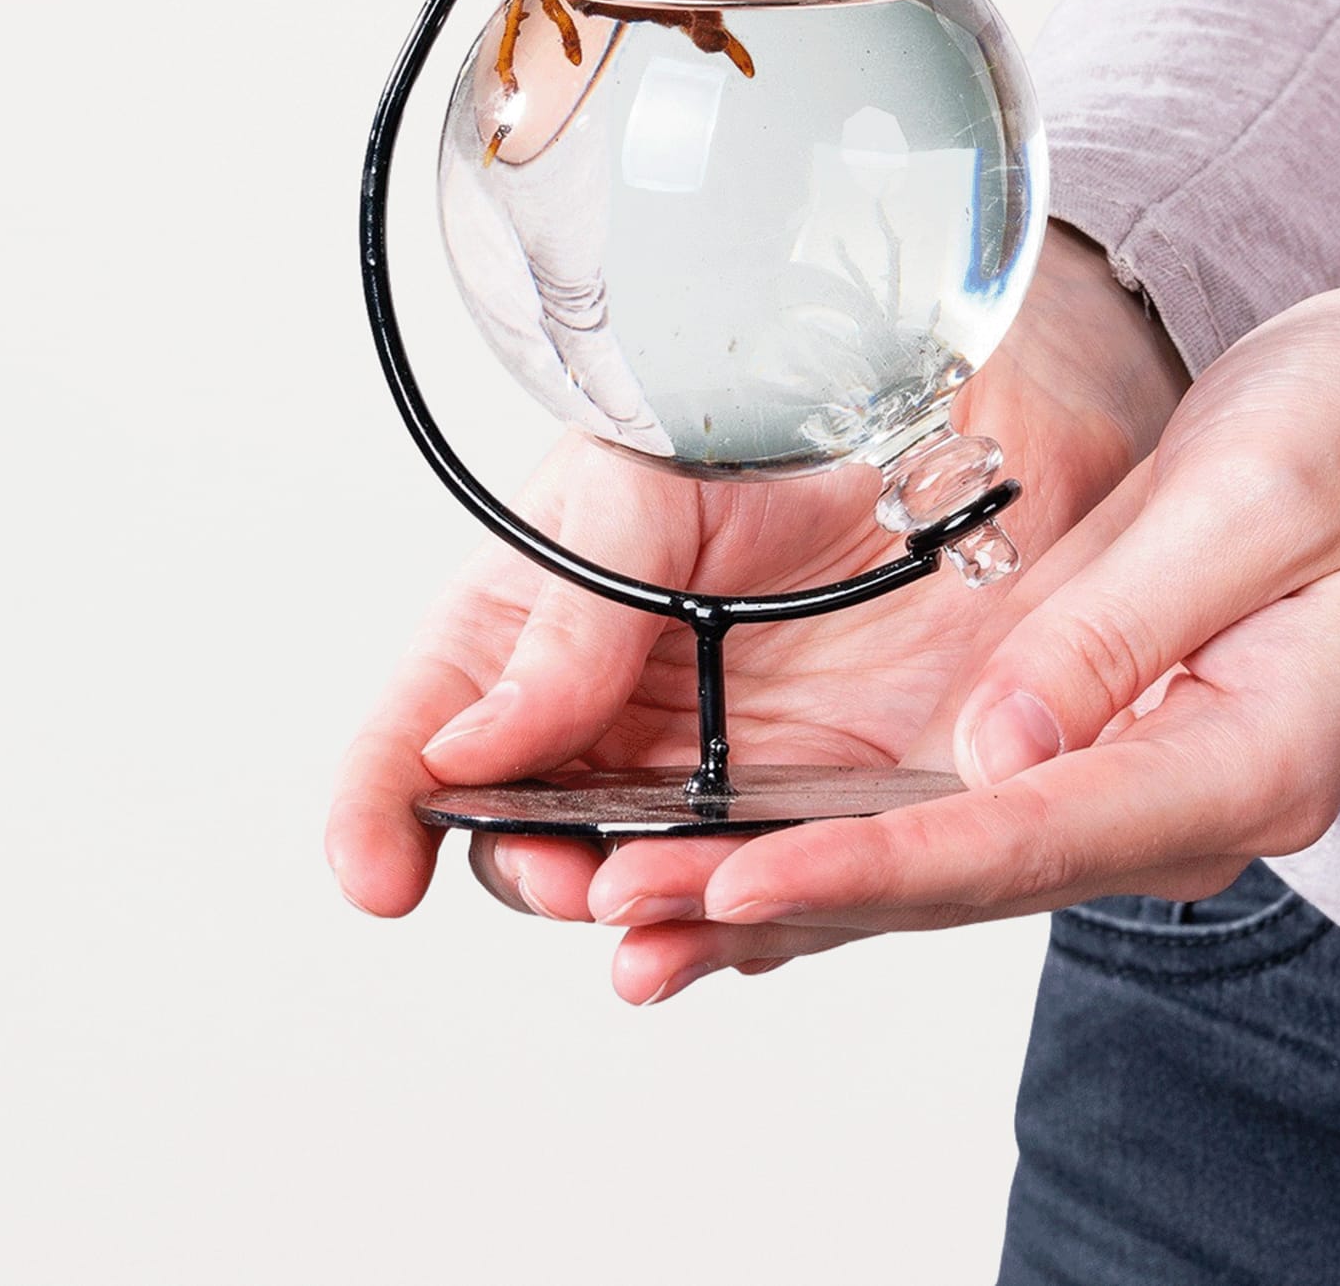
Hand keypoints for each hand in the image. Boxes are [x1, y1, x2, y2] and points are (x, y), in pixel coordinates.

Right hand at [324, 224, 1187, 960]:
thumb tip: (463, 751)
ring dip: (628, 909)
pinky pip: (771, 891)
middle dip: (525, 865)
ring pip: (644, 876)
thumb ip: (565, 620)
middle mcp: (620, 705)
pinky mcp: (831, 804)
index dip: (382, 801)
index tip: (372, 872)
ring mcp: (724, 762)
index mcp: (545, 616)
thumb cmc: (781, 411)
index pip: (434, 720)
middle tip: (550, 871)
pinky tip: (711, 938)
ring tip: (628, 911)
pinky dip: (736, 927)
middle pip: (531, 825)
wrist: (967, 402)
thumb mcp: (645, 488)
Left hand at [590, 269, 1339, 1003]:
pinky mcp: (1094, 736)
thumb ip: (1121, 630)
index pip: (1018, 841)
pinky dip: (843, 834)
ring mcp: (1132, 778)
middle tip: (622, 909)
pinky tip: (739, 846)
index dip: (866, 870)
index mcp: (1232, 761)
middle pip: (955, 879)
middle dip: (786, 898)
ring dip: (791, 883)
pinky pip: (952, 811)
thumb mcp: (1252, 505)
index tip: (734, 877)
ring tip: (635, 903)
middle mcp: (1174, 800)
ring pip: (937, 861)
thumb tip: (995, 746)